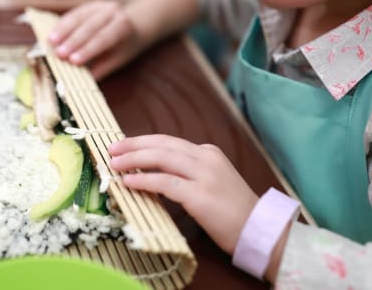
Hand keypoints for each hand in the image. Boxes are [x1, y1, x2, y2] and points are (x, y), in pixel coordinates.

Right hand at [49, 1, 146, 79]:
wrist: (133, 25)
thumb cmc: (124, 47)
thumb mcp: (117, 59)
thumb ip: (100, 69)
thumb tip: (81, 82)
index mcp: (123, 26)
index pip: (103, 38)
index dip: (87, 49)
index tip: (73, 61)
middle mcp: (112, 11)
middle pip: (90, 26)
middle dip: (72, 41)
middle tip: (59, 54)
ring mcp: (99, 6)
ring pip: (78, 17)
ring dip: (63, 31)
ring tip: (51, 43)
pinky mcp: (89, 5)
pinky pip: (73, 14)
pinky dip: (62, 25)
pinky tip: (52, 34)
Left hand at [109, 135, 258, 254]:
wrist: (259, 230)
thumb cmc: (233, 211)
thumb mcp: (212, 181)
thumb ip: (187, 173)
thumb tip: (152, 172)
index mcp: (208, 152)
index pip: (169, 141)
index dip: (143, 142)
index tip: (124, 145)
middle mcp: (206, 158)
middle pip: (162, 144)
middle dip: (133, 145)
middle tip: (112, 149)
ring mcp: (204, 175)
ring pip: (161, 158)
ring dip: (134, 160)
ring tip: (115, 164)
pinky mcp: (200, 195)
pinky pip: (165, 182)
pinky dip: (144, 180)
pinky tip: (129, 182)